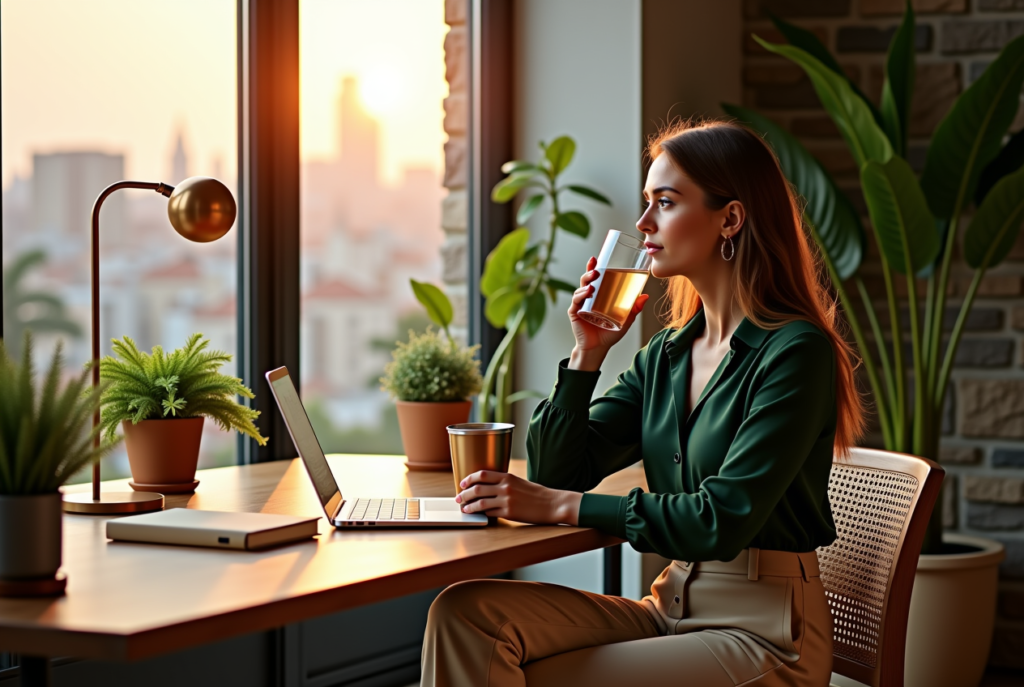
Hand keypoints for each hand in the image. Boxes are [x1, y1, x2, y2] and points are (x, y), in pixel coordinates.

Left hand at [455, 470, 581, 524]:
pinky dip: (480, 513)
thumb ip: (505, 483)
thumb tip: (490, 487)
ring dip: (469, 505)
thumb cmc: (538, 494)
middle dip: (464, 493)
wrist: (553, 504)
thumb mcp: (520, 482)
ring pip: (480, 501)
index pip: (483, 474)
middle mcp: (506, 486)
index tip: (462, 483)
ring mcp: (507, 500)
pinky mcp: (510, 513)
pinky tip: (476, 514)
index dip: (469, 478)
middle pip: (477, 488)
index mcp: (508, 476)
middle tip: (458, 497)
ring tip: (464, 508)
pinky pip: (490, 512)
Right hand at [568, 257, 649, 369]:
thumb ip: (634, 308)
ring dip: (586, 282)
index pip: (595, 279)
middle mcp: (587, 298)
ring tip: (593, 280)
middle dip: (590, 271)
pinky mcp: (575, 313)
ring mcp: (580, 305)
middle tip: (596, 267)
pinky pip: (576, 301)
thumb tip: (645, 296)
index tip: (596, 258)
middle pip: (586, 280)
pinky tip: (587, 292)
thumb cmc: (609, 333)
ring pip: (581, 288)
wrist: (598, 349)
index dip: (594, 268)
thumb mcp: (625, 319)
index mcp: (597, 296)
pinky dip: (581, 295)